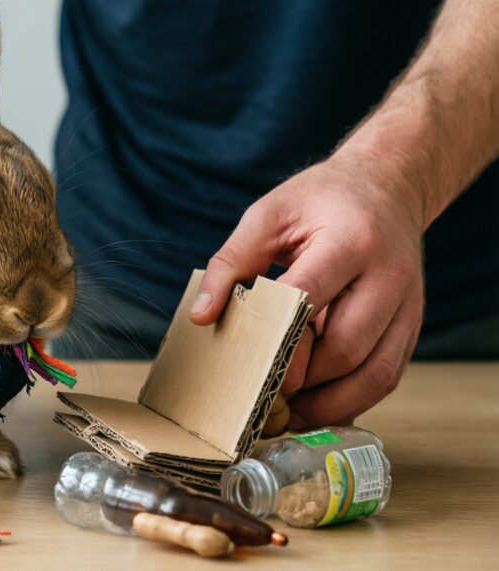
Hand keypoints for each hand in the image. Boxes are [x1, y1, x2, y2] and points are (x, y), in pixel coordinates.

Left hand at [190, 152, 425, 428]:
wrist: (388, 185)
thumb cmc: (320, 200)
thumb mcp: (267, 215)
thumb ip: (230, 263)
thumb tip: (201, 316)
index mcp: (350, 241)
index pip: (311, 299)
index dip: (279, 340)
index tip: (250, 366)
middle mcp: (389, 276)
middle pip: (346, 347)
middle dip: (303, 380)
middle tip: (264, 397)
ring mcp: (408, 304)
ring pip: (375, 373)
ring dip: (331, 404)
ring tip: (289, 415)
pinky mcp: (412, 324)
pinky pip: (388, 376)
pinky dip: (353, 400)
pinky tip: (318, 406)